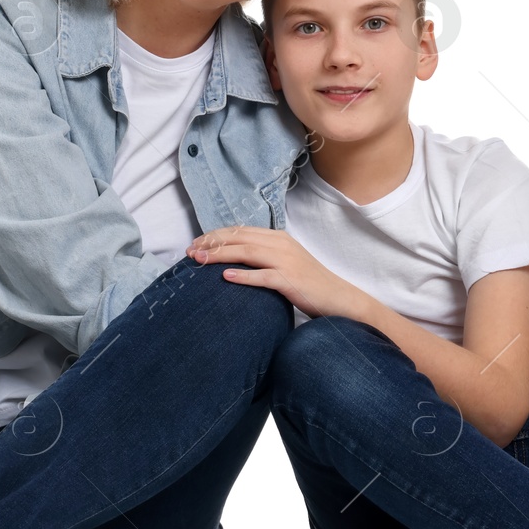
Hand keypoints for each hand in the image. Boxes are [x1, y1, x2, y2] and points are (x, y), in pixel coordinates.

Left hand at [187, 226, 366, 318]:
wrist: (339, 298)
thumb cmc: (309, 284)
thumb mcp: (285, 263)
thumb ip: (264, 256)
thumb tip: (234, 258)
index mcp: (278, 238)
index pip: (241, 231)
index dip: (215, 235)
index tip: (196, 243)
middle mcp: (281, 245)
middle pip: (239, 238)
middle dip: (211, 243)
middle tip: (189, 251)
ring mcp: (287, 261)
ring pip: (247, 252)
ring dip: (220, 255)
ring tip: (199, 260)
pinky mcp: (291, 280)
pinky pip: (263, 276)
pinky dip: (244, 275)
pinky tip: (225, 277)